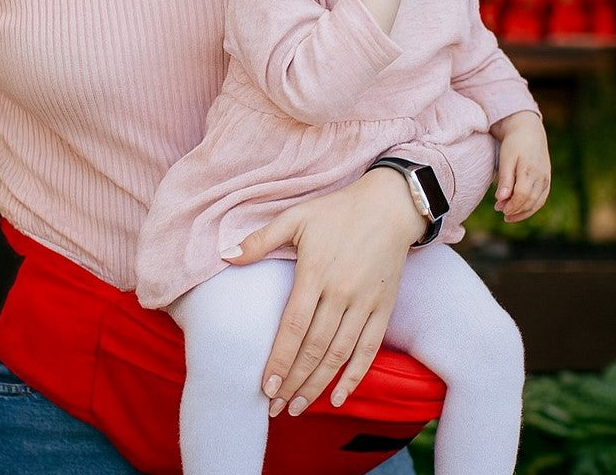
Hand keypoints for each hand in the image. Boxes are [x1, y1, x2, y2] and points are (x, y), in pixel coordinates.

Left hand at [222, 168, 423, 415]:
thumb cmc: (337, 211)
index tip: (264, 387)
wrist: (389, 206)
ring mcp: (365, 303)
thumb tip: (225, 256)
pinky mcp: (384, 308)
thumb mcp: (295, 218)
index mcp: (315, 273)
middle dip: (293, 381)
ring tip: (297, 407)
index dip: (279, 359)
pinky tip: (338, 397)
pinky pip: (369, 349)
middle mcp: (341, 293)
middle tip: (274, 409)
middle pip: (315, 348)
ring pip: (340, 354)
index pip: (294, 327)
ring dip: (318, 385)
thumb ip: (261, 240)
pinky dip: (355, 376)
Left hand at [491, 111, 550, 221]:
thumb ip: (505, 179)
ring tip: (509, 216)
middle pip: (531, 201)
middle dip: (516, 210)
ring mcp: (546, 179)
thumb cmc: (514, 144)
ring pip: (538, 202)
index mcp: (530, 170)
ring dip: (524, 211)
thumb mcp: (506, 159)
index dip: (512, 206)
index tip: (499, 209)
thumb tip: (501, 199)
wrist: (529, 131)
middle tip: (502, 214)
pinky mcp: (547, 179)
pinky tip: (521, 209)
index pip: (522, 195)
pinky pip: (542, 197)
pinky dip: (532, 206)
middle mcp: (541, 177)